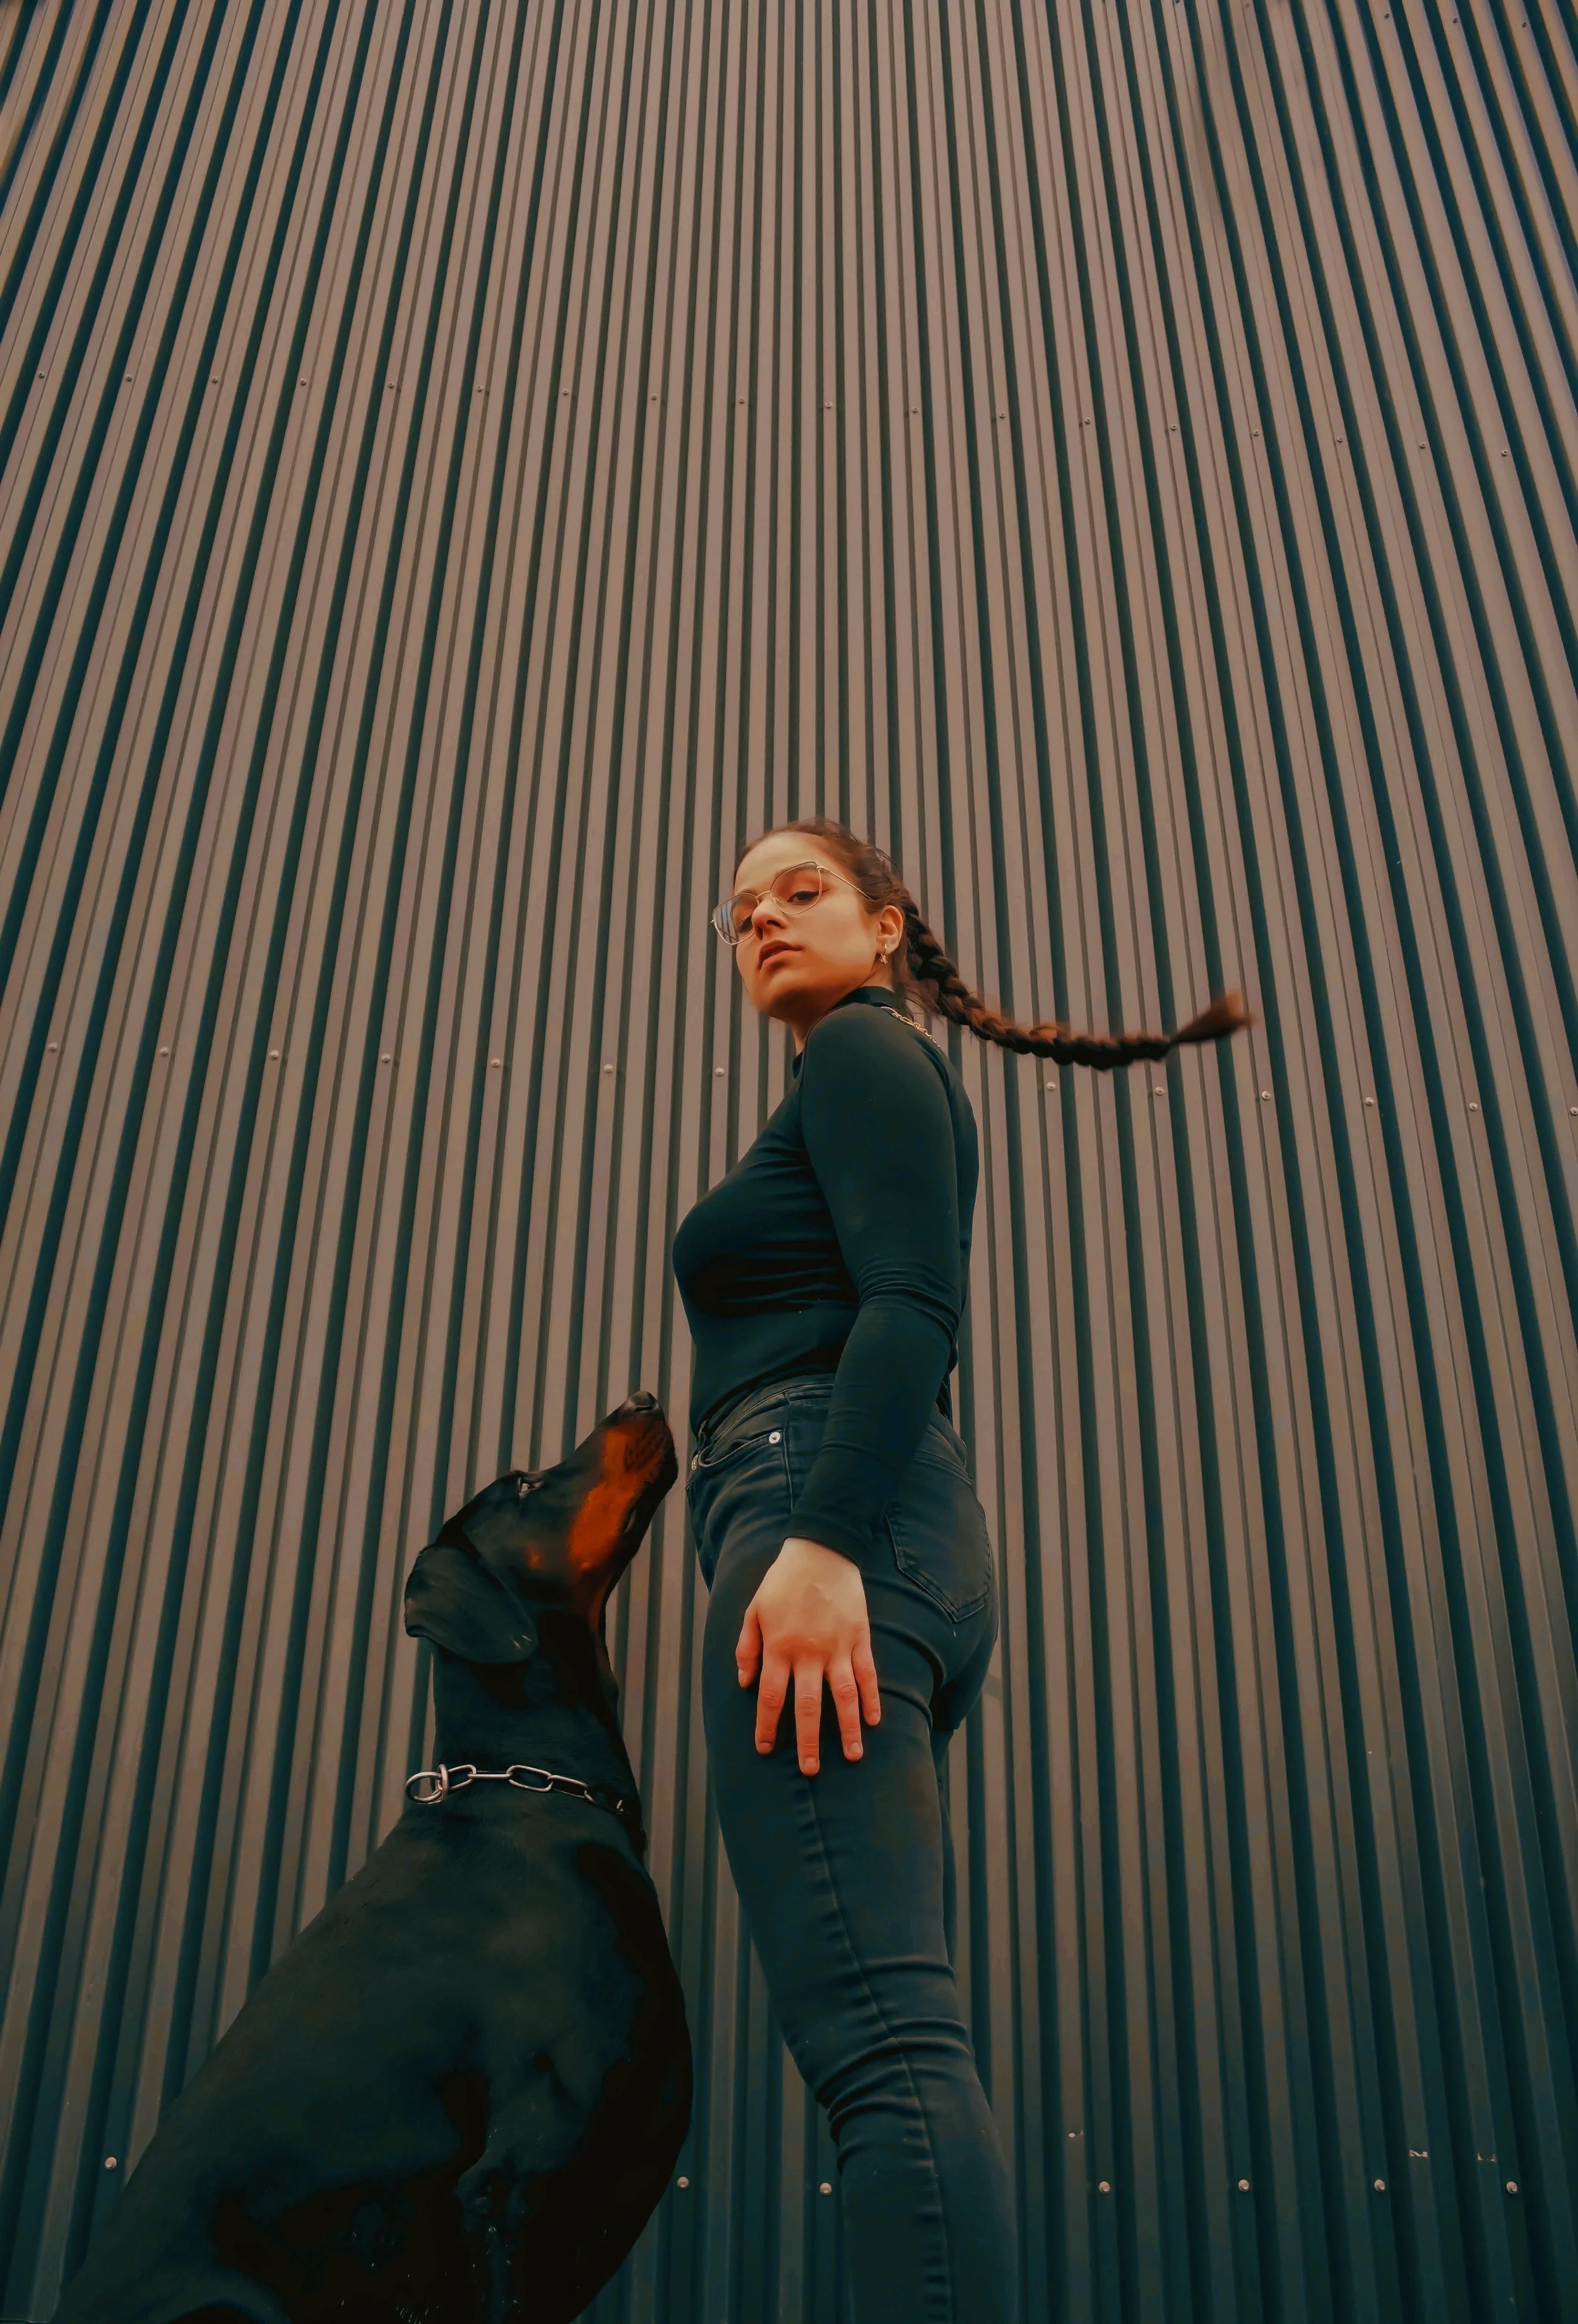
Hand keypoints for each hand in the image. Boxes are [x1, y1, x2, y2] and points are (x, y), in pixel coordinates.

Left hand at [735, 1537, 880, 1773]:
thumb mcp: (754, 1609)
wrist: (821, 1550)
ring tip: (854, 1756)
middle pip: (807, 1706)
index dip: (767, 1726)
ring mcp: (837, 1646)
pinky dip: (873, 1698)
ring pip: (843, 1696)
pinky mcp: (859, 1638)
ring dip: (848, 1729)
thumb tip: (744, 1681)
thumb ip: (747, 1646)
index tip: (765, 1749)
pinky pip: (868, 1674)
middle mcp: (808, 1652)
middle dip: (808, 1741)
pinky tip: (876, 1720)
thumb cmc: (783, 1580)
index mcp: (779, 1647)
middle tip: (810, 1770)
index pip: (771, 1697)